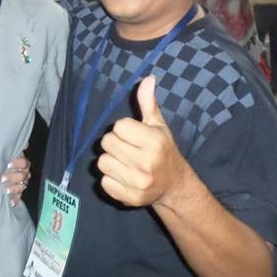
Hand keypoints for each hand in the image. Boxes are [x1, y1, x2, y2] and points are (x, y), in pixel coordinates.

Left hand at [1, 152, 30, 205]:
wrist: (0, 172)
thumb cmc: (4, 161)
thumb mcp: (7, 154)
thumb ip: (15, 149)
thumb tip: (24, 143)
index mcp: (22, 163)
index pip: (24, 163)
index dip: (17, 163)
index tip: (8, 164)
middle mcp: (24, 173)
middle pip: (23, 175)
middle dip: (13, 177)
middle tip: (2, 178)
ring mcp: (22, 183)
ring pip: (21, 186)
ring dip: (14, 188)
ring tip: (6, 190)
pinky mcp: (18, 192)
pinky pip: (19, 196)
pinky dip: (15, 199)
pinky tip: (11, 202)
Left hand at [97, 76, 185, 207]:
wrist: (174, 185)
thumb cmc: (163, 150)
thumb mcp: (158, 125)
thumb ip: (148, 102)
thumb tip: (148, 78)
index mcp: (154, 142)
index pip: (118, 126)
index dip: (123, 129)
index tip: (133, 135)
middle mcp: (147, 163)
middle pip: (107, 143)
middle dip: (114, 144)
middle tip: (128, 149)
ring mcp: (138, 183)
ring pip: (102, 163)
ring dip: (110, 161)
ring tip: (125, 163)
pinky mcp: (130, 198)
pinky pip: (104, 183)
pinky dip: (110, 179)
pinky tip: (123, 177)